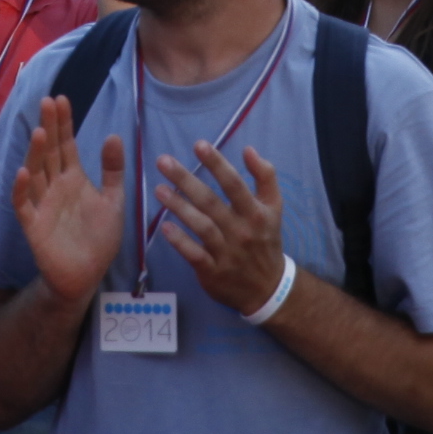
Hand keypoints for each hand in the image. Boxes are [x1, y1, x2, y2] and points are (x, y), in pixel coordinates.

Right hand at [9, 94, 127, 305]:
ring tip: (41, 132)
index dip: (64, 123)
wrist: (88, 275)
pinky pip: (24, 204)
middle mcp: (55, 186)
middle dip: (49, 128)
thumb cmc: (99, 238)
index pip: (67, 144)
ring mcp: (42, 204)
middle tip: (47, 102)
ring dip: (36, 153)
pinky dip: (21, 189)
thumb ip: (112, 170)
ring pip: (36, 173)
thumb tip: (113, 135)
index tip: (62, 99)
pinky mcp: (34, 225)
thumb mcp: (114, 201)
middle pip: (50, 152)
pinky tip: (23, 173)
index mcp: (73, 178)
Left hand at [149, 138, 298, 322]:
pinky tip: (164, 228)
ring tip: (158, 189)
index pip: (234, 184)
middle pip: (210, 202)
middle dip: (186, 180)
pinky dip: (180, 242)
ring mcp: (226, 252)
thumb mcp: (274, 207)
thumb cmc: (266, 240)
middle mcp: (240, 230)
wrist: (268, 288)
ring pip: (200, 226)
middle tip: (163, 161)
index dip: (217, 163)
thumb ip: (265, 176)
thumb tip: (248, 149)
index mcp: (255, 213)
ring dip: (178, 207)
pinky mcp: (212, 271)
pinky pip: (194, 254)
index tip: (198, 144)